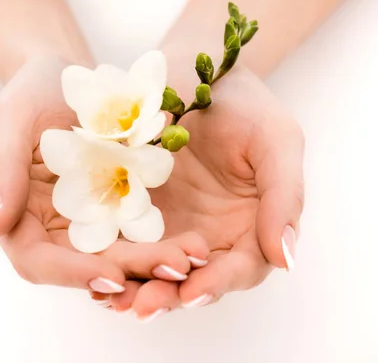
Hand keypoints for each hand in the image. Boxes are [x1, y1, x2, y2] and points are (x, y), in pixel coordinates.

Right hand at [0, 56, 208, 294]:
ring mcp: (90, 220)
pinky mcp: (120, 207)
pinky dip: (165, 238)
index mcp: (18, 217)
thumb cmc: (32, 93)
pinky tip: (194, 239)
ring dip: (155, 261)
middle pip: (87, 265)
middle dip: (131, 271)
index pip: (37, 261)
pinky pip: (141, 230)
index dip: (72, 274)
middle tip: (176, 268)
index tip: (112, 277)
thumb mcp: (10, 120)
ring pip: (120, 254)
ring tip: (194, 257)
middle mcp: (54, 229)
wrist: (73, 78)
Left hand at [99, 64, 303, 317]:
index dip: (218, 283)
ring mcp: (171, 225)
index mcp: (250, 226)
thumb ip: (284, 197)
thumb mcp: (276, 142)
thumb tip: (285, 260)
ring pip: (155, 268)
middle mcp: (211, 235)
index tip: (194, 293)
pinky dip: (111, 260)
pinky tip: (92, 272)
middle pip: (192, 278)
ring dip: (135, 288)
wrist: (197, 69)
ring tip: (111, 301)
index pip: (239, 267)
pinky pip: (124, 241)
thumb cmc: (246, 105)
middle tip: (142, 309)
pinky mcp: (136, 210)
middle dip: (168, 295)